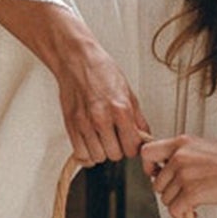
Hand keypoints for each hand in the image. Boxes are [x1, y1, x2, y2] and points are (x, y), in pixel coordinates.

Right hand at [54, 30, 150, 164]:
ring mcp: (84, 124)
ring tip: (102, 139)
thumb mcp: (128, 92)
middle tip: (115, 138)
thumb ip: (137, 118)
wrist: (76, 60)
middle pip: (115, 155)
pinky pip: (81, 154)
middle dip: (117, 149)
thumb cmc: (101, 71)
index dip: (133, 147)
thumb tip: (145, 136)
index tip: (130, 142)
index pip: (132, 147)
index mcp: (120, 110)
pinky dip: (87, 154)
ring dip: (101, 152)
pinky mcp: (71, 126)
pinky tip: (91, 144)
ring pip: (98, 157)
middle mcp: (102, 118)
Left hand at [142, 134, 216, 217]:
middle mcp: (180, 156)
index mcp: (183, 142)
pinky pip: (174, 211)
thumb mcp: (205, 148)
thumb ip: (182, 155)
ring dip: (177, 204)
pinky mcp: (192, 193)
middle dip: (168, 192)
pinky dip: (183, 216)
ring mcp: (185, 174)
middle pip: (156, 182)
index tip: (156, 174)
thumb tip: (163, 170)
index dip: (148, 166)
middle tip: (184, 194)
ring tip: (194, 202)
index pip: (147, 151)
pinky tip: (194, 212)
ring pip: (164, 198)